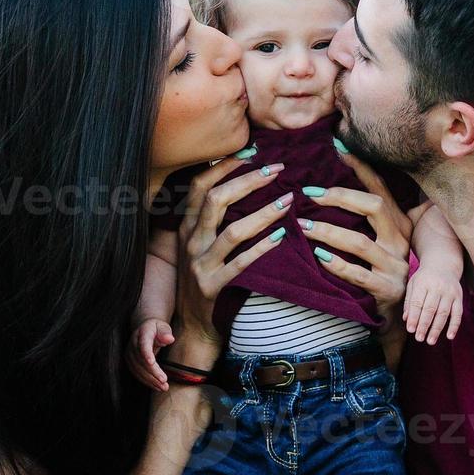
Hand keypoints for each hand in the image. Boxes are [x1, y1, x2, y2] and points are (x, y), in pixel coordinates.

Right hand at [126, 318, 173, 391]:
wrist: (144, 329)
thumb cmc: (156, 328)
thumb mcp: (163, 326)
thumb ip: (165, 332)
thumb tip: (170, 339)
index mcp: (142, 333)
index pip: (143, 344)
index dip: (146, 353)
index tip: (152, 362)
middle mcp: (133, 344)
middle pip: (141, 360)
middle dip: (153, 372)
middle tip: (164, 381)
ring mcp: (130, 354)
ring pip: (138, 369)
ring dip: (151, 380)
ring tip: (163, 387)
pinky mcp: (130, 362)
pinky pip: (137, 374)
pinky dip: (147, 381)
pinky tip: (157, 386)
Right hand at [173, 158, 291, 366]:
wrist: (194, 324)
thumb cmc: (202, 276)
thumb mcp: (197, 244)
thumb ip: (210, 217)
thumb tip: (239, 180)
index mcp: (185, 227)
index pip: (200, 185)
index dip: (225, 165)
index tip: (253, 151)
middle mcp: (190, 241)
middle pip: (216, 200)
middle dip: (248, 181)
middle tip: (277, 170)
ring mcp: (200, 265)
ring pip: (233, 231)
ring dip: (263, 212)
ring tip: (288, 200)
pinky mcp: (213, 286)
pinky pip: (242, 263)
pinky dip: (263, 248)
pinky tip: (283, 236)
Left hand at [297, 153, 411, 322]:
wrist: (399, 314)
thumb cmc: (379, 270)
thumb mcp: (379, 241)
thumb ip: (363, 217)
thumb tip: (330, 182)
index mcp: (398, 223)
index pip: (379, 187)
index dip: (359, 166)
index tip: (335, 145)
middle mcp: (399, 241)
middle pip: (374, 207)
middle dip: (340, 196)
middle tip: (309, 193)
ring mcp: (394, 266)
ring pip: (360, 242)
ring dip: (328, 231)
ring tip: (303, 225)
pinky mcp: (386, 290)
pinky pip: (358, 275)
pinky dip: (336, 265)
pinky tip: (317, 257)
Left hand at [403, 265, 462, 344]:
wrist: (443, 264)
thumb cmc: (425, 277)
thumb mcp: (413, 284)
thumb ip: (409, 301)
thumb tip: (406, 319)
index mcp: (423, 283)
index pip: (418, 303)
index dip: (414, 317)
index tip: (410, 330)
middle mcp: (437, 287)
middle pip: (430, 309)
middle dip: (424, 325)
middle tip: (419, 338)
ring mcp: (450, 292)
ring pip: (443, 313)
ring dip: (437, 329)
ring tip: (430, 341)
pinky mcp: (459, 297)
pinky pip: (458, 314)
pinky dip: (454, 326)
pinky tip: (449, 336)